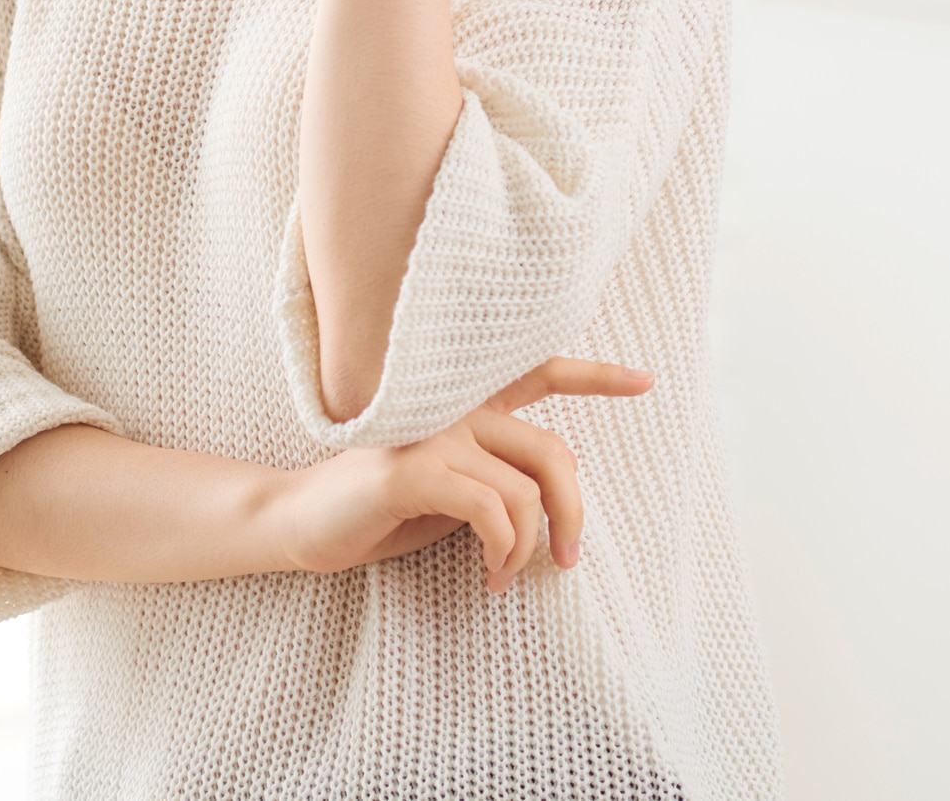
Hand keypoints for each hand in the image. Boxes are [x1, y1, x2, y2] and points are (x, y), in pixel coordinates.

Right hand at [265, 357, 652, 590]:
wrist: (305, 524)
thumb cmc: (382, 512)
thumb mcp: (454, 493)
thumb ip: (498, 480)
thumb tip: (555, 503)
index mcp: (468, 406)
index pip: (541, 373)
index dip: (595, 376)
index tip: (645, 381)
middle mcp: (457, 408)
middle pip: (554, 453)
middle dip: (574, 515)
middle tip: (567, 561)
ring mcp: (435, 434)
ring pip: (527, 491)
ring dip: (526, 549)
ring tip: (504, 576)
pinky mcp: (414, 469)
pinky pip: (493, 510)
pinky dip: (503, 550)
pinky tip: (489, 574)